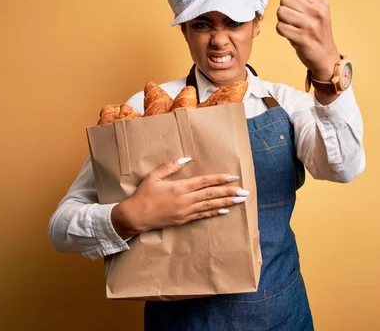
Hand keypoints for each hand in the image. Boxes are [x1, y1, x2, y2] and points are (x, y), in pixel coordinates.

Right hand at [111, 158, 247, 237]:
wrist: (135, 217)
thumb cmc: (143, 195)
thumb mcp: (154, 176)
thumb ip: (170, 166)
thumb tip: (186, 159)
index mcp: (179, 187)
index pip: (204, 182)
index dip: (220, 179)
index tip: (232, 177)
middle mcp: (185, 200)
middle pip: (212, 194)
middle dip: (229, 192)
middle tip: (244, 191)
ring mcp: (186, 212)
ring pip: (210, 206)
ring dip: (227, 202)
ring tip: (240, 200)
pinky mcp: (184, 220)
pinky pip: (202, 215)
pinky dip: (214, 212)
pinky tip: (225, 210)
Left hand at [276, 0, 340, 80]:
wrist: (326, 57)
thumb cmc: (317, 34)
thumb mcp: (315, 11)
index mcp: (321, 2)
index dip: (290, 2)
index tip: (297, 12)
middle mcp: (317, 12)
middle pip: (285, 0)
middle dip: (284, 11)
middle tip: (292, 21)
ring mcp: (310, 25)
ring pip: (281, 12)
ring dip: (282, 21)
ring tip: (291, 27)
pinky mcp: (301, 38)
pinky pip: (280, 27)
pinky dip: (282, 31)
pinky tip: (290, 35)